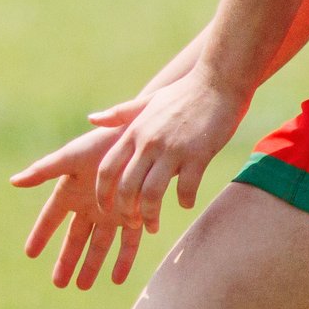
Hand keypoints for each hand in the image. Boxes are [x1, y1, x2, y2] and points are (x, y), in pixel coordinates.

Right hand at [14, 118, 135, 288]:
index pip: (51, 218)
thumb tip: (14, 181)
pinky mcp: (135, 215)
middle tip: (59, 283)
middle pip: (75, 239)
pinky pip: (128, 244)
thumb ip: (44, 170)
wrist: (141, 137)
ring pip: (100, 246)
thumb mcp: (71, 156)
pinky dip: (123, 261)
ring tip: (82, 286)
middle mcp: (89, 205)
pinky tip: (116, 279)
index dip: (41, 235)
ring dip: (92, 265)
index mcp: (70, 191)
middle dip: (66, 261)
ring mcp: (112, 212)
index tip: (30, 253)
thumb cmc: (102, 142)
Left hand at [95, 68, 249, 233]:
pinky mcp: (198, 154)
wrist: (217, 82)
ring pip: (152, 192)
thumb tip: (91, 119)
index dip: (103, 193)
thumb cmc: (182, 93)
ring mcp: (172, 149)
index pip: (107, 169)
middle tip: (132, 224)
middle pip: (126, 186)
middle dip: (125, 211)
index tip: (106, 209)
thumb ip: (119, 114)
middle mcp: (148, 143)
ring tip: (152, 226)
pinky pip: (186, 186)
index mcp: (133, 133)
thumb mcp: (146, 101)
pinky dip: (183, 200)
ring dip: (150, 214)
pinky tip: (185, 204)